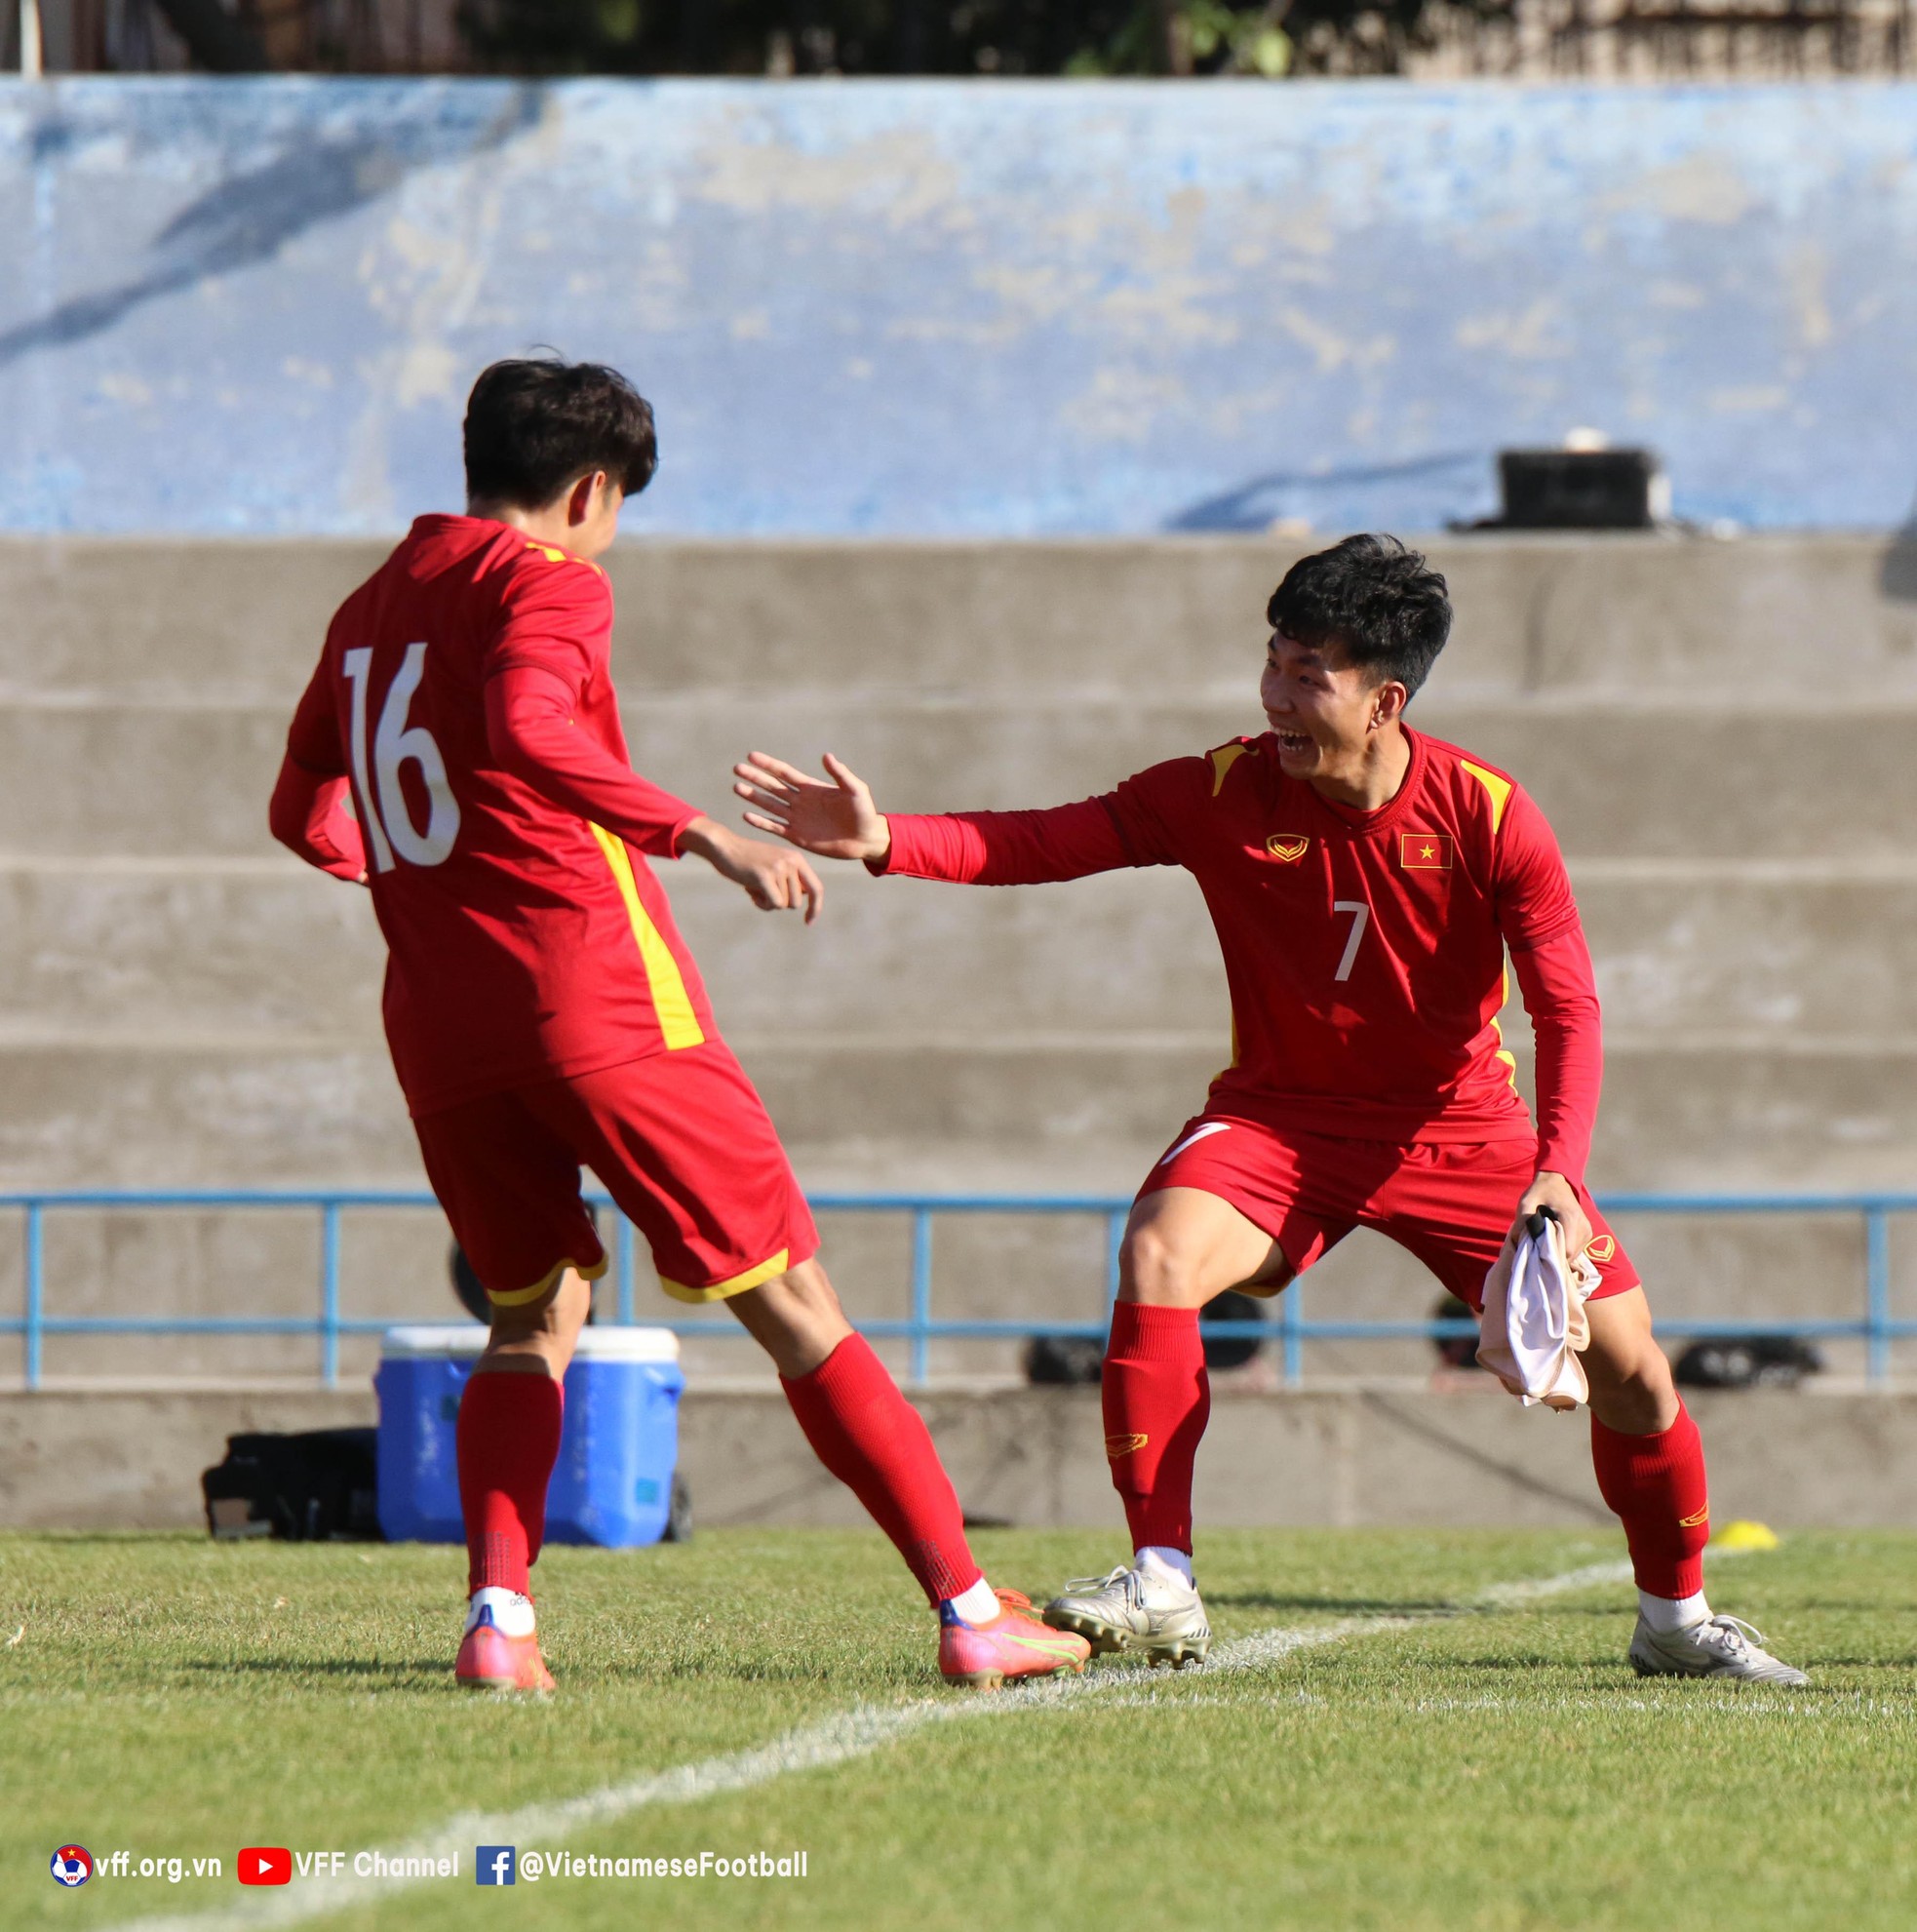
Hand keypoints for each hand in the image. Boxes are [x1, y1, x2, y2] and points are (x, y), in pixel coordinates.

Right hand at [678, 816, 823, 924]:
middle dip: (779, 903)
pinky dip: (762, 904)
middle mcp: (792, 861)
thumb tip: (802, 900)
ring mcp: (779, 868)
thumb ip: (790, 880)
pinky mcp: (765, 876)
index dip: (815, 908)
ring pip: (784, 904)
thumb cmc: (748, 861)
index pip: (816, 888)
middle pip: (796, 902)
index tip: (809, 922)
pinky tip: (751, 892)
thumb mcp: (774, 866)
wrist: (724, 847)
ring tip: (755, 888)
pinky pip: (773, 904)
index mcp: (797, 858)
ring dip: (767, 903)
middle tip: (763, 891)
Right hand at [732, 752, 889, 863]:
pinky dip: (761, 822)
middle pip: (772, 787)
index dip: (768, 764)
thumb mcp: (856, 790)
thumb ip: (841, 774)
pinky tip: (746, 816)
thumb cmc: (864, 813)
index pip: (784, 773)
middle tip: (736, 769)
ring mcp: (797, 819)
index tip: (751, 756)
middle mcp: (800, 802)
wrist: (866, 839)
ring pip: (770, 805)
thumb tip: (826, 756)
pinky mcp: (798, 836)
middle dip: (755, 777)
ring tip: (736, 788)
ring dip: (753, 797)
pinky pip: (775, 827)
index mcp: (811, 788)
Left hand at [1513, 1171, 1591, 1262]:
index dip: (1550, 1256)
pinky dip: (1564, 1249)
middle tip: (1537, 1248)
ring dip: (1558, 1253)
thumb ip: (1521, 1222)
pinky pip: (1575, 1250)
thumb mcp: (1526, 1202)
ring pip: (1573, 1255)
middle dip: (1553, 1256)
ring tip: (1545, 1241)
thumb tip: (1518, 1243)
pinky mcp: (1587, 1233)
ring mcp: (1588, 1231)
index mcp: (1571, 1218)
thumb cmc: (1540, 1191)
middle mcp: (1584, 1226)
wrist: (1556, 1181)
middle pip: (1570, 1255)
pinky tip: (1553, 1240)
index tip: (1536, 1252)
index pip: (1566, 1250)